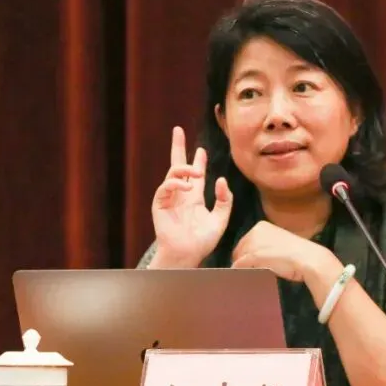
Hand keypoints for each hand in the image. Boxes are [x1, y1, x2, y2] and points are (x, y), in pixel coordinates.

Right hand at [151, 126, 232, 266]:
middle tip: (177, 130)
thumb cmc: (202, 241)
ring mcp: (169, 199)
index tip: (201, 149)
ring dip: (185, 168)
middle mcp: (181, 195)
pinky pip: (165, 187)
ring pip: (172, 174)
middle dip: (178, 147)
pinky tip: (187, 186)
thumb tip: (221, 179)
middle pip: (178, 166)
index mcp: (194, 198)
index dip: (198, 160)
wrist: (187, 255)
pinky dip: (176, 183)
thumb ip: (225, 200)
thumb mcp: (220, 219)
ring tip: (198, 171)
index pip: (195, 174)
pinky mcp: (160, 205)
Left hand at [231, 221, 342, 285]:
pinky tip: (242, 280)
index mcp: (262, 226)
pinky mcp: (254, 255)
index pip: (245, 242)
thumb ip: (266, 249)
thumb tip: (253, 261)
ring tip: (246, 279)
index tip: (249, 266)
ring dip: (241, 269)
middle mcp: (255, 231)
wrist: (309, 259)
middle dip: (241, 262)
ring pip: (238, 258)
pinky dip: (239, 274)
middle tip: (246, 275)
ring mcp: (254, 243)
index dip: (245, 255)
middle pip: (239, 250)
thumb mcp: (279, 245)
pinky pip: (239, 266)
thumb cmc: (298, 253)